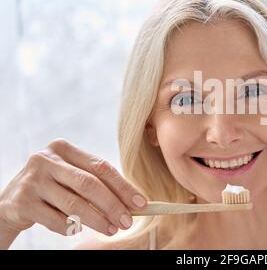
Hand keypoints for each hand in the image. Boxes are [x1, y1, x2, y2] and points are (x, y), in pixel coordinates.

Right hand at [0, 139, 145, 246]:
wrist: (10, 201)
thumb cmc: (51, 187)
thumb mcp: (70, 177)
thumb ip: (96, 183)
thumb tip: (132, 202)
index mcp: (63, 148)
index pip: (101, 167)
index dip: (123, 186)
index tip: (140, 203)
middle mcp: (46, 160)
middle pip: (89, 184)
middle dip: (113, 205)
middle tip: (127, 221)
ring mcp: (32, 180)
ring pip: (74, 204)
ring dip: (98, 220)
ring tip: (112, 230)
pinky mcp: (22, 202)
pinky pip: (57, 220)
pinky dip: (72, 228)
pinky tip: (79, 230)